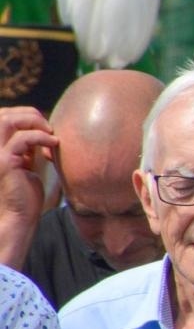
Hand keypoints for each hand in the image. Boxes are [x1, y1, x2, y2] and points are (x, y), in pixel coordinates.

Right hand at [0, 107, 55, 222]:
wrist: (21, 215)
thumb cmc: (26, 192)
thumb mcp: (26, 163)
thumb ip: (27, 147)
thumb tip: (38, 129)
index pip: (3, 117)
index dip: (25, 114)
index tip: (45, 127)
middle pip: (3, 114)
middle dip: (29, 114)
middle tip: (49, 127)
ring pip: (7, 120)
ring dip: (33, 121)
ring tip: (50, 132)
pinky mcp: (4, 162)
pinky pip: (21, 139)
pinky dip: (40, 136)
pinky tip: (53, 143)